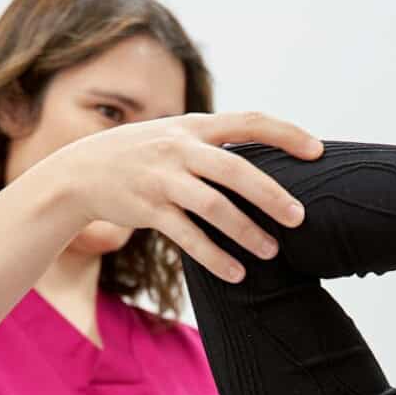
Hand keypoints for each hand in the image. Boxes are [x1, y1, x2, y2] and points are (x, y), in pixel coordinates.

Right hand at [42, 112, 323, 281]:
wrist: (78, 172)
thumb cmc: (139, 156)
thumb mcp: (173, 136)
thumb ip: (211, 145)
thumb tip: (261, 162)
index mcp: (193, 126)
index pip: (249, 121)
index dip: (286, 133)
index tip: (317, 150)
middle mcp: (179, 148)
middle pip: (235, 170)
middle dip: (271, 195)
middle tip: (299, 218)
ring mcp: (161, 179)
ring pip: (212, 206)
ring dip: (245, 232)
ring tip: (271, 252)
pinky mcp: (147, 208)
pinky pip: (186, 236)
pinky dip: (214, 257)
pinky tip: (235, 273)